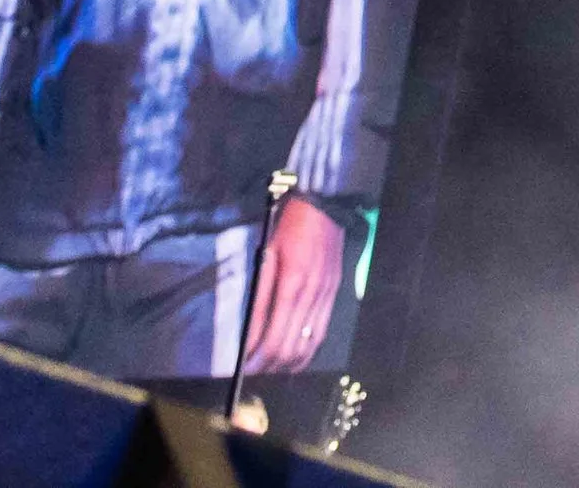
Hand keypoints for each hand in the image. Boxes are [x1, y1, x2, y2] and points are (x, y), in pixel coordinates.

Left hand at [243, 196, 345, 373]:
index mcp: (291, 285)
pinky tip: (297, 354)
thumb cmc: (290, 227)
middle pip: (290, 346)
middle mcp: (311, 295)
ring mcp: (326, 295)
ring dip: (290, 361)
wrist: (325, 207)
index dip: (257, 357)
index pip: (273, 337)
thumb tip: (250, 330)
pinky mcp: (334, 292)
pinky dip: (308, 348)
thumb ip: (261, 295)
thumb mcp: (267, 256)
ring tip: (273, 367)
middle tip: (254, 370)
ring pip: (309, 343)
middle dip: (270, 365)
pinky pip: (322, 329)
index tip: (244, 366)